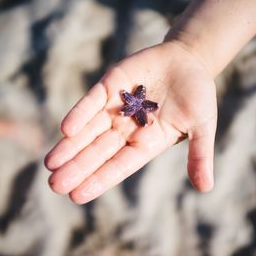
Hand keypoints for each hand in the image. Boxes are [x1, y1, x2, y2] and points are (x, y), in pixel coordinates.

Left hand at [44, 42, 216, 203]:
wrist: (188, 59)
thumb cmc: (197, 95)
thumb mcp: (202, 126)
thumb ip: (200, 154)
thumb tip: (206, 188)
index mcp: (146, 143)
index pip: (119, 166)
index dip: (100, 180)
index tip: (77, 196)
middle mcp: (126, 129)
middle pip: (98, 152)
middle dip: (77, 168)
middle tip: (54, 186)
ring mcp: (117, 107)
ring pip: (88, 130)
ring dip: (70, 146)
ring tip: (50, 164)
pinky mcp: (111, 85)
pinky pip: (92, 101)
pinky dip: (80, 114)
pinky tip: (66, 129)